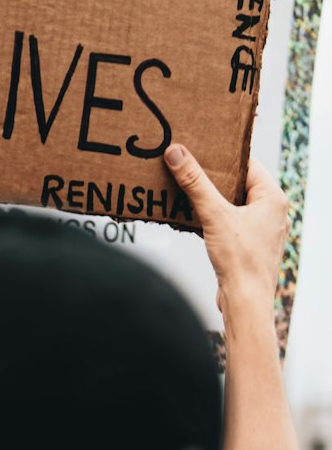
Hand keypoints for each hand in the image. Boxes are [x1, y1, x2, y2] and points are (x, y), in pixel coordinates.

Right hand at [164, 144, 287, 314]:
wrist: (245, 302)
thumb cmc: (241, 261)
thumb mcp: (214, 214)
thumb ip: (194, 182)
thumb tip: (176, 153)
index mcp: (273, 198)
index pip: (247, 163)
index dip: (222, 156)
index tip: (200, 148)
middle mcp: (272, 211)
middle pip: (238, 183)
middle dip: (212, 177)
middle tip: (187, 166)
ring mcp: (261, 229)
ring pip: (232, 203)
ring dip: (209, 198)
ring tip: (185, 190)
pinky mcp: (249, 244)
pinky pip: (229, 221)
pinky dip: (212, 217)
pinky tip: (192, 216)